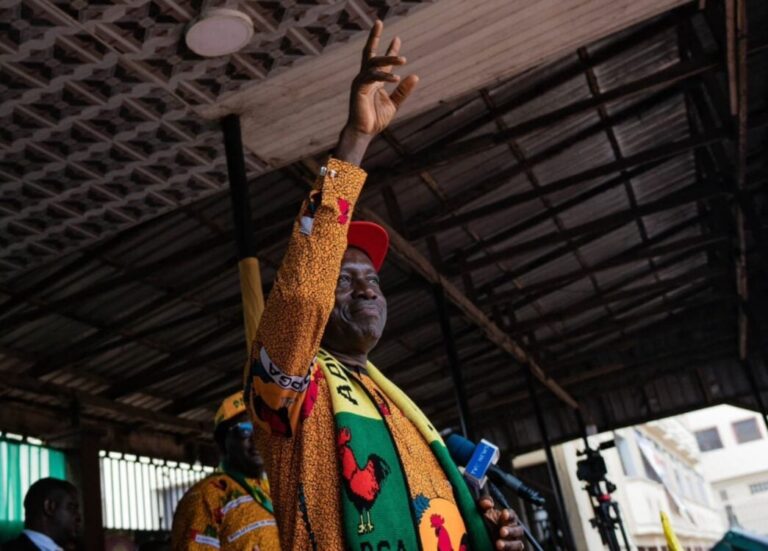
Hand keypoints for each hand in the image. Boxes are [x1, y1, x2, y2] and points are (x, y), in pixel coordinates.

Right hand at [336, 20, 418, 164]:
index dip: (390, 49)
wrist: (363, 133)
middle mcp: (366, 78)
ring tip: (403, 59)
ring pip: (373, 63)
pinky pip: (372, 77)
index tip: (397, 38)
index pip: (382, 62)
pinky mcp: (358, 88)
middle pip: (369, 53)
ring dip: (388, 59)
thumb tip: (415, 75)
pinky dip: (384, 77)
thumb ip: (403, 90)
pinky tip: (396, 78)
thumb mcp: (394, 104)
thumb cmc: (375, 120)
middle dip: (374, 37)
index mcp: (374, 81)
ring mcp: (361, 82)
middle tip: (379, 22)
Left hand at [479, 496, 524, 550]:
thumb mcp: (480, 510)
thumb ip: (483, 502)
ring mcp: (512, 543)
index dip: (509, 515)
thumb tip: (488, 503)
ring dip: (510, 545)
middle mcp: (513, 531)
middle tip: (501, 532)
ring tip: (498, 545)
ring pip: (518, 545)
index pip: (513, 515)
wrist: (478, 539)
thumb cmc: (484, 521)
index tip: (503, 514)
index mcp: (508, 519)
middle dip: (511, 531)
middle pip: (519, 530)